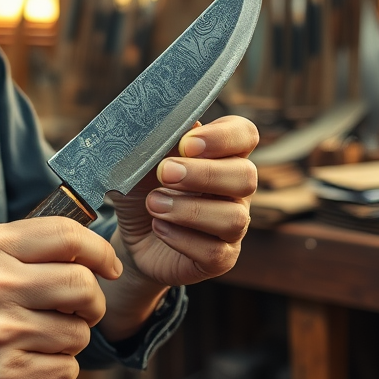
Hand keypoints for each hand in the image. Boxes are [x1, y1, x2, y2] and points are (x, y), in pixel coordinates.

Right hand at [0, 217, 122, 378]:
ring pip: (79, 332)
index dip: (100, 251)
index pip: (67, 236)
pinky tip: (31, 357)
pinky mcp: (6, 375)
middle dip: (92, 301)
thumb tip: (92, 246)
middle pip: (83, 285)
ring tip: (42, 334)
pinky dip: (58, 365)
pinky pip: (66, 368)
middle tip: (81, 307)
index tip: (108, 266)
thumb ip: (29, 243)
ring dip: (71, 336)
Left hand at [108, 115, 258, 289]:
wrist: (132, 235)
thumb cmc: (142, 188)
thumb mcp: (141, 160)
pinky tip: (159, 227)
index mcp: (222, 155)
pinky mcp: (220, 258)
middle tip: (164, 173)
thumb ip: (158, 140)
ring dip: (189, 209)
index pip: (245, 134)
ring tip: (153, 204)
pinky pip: (215, 251)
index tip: (186, 142)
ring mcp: (232, 226)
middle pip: (247, 176)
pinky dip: (183, 238)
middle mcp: (235, 189)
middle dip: (204, 174)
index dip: (223, 136)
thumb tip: (175, 120)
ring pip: (234, 217)